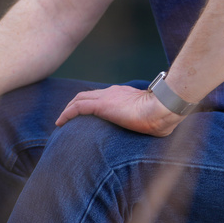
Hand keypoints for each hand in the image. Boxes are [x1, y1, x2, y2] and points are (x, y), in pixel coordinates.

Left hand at [54, 84, 182, 136]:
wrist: (162, 108)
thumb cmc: (163, 115)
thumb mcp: (153, 117)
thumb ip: (149, 120)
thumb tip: (159, 129)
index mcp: (123, 94)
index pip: (101, 96)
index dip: (90, 102)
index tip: (84, 113)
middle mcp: (112, 93)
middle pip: (86, 95)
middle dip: (74, 104)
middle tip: (67, 116)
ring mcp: (107, 97)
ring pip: (79, 99)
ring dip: (68, 109)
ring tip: (60, 121)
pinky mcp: (102, 105)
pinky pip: (78, 108)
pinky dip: (66, 114)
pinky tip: (60, 122)